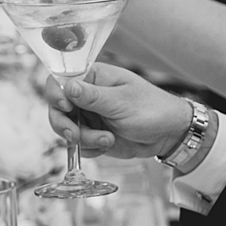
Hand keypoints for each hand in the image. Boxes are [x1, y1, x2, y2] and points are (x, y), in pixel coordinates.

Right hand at [41, 62, 195, 160]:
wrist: (169, 135)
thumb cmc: (152, 109)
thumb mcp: (122, 103)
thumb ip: (92, 96)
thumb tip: (66, 86)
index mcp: (93, 77)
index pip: (59, 81)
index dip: (56, 95)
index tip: (66, 108)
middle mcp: (87, 96)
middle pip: (57, 109)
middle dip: (65, 125)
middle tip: (76, 136)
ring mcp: (89, 116)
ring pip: (67, 129)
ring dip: (84, 139)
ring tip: (107, 140)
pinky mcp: (93, 134)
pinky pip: (79, 144)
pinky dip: (90, 148)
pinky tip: (108, 144)